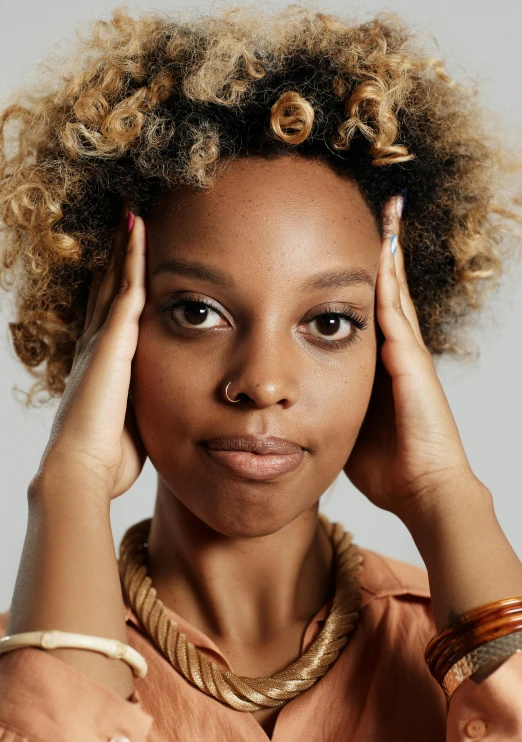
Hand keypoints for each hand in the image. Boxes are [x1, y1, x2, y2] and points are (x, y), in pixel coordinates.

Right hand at [34, 209, 147, 499]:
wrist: (81, 468)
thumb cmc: (107, 456)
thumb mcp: (131, 422)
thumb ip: (141, 404)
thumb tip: (163, 406)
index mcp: (102, 365)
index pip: (110, 315)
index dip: (116, 286)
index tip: (127, 264)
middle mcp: (98, 345)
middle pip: (107, 288)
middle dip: (116, 257)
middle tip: (126, 222)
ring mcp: (103, 340)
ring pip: (115, 280)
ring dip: (124, 247)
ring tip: (132, 212)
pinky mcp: (113, 341)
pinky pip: (126, 288)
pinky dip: (131, 257)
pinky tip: (138, 228)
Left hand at [343, 196, 477, 529]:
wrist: (420, 489)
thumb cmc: (385, 466)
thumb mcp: (345, 424)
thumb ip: (325, 404)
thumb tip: (293, 399)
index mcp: (379, 365)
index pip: (367, 310)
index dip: (359, 278)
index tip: (342, 246)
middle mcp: (397, 352)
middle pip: (386, 290)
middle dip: (380, 252)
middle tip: (374, 210)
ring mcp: (408, 354)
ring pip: (395, 291)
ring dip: (388, 253)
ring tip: (384, 213)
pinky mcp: (411, 362)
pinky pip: (396, 313)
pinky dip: (390, 280)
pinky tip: (383, 250)